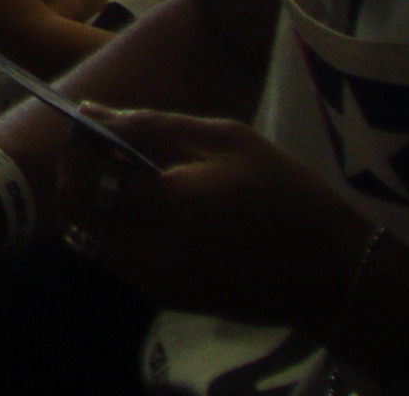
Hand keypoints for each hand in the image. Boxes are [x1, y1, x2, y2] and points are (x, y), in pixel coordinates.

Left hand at [57, 109, 370, 331]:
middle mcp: (145, 252)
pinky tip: (158, 206)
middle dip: (78, 172)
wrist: (334, 277)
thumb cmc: (287, 197)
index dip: (77, 143)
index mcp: (164, 208)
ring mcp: (151, 281)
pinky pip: (115, 254)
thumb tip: (90, 113)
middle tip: (110, 148)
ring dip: (95, 200)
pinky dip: (117, 226)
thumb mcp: (224, 141)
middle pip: (74, 208)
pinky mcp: (162, 296)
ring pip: (88, 233)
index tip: (94, 123)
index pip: (82, 173)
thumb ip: (149, 127)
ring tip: (138, 175)